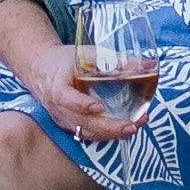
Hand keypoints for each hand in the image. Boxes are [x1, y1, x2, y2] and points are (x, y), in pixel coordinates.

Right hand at [2, 31, 145, 147]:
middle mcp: (59, 109)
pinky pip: (87, 134)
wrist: (41, 71)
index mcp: (57, 87)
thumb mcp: (85, 55)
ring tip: (134, 127)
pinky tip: (124, 130)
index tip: (97, 106)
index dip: (81, 104)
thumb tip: (149, 65)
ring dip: (111, 133)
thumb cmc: (64, 61)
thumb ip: (114, 60)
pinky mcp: (70, 126)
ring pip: (86, 133)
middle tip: (131, 125)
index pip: (66, 98)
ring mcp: (64, 120)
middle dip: (108, 127)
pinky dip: (106, 134)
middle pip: (82, 123)